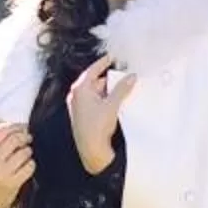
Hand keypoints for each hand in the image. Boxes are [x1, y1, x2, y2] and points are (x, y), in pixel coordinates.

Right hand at [0, 122, 32, 207]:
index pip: (1, 131)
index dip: (15, 127)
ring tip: (25, 157)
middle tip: (28, 139)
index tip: (23, 128)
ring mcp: (2, 173)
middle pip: (14, 139)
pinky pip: (29, 166)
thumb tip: (8, 125)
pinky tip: (26, 168)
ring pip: (24, 152)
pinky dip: (31, 165)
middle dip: (25, 137)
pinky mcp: (13, 183)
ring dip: (28, 153)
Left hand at [66, 56, 132, 174]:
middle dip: (110, 80)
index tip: (112, 57)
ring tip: (124, 90)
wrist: (91, 150)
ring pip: (97, 92)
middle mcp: (77, 96)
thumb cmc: (96, 128)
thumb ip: (122, 89)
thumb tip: (130, 77)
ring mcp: (79, 106)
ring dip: (110, 91)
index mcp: (80, 89)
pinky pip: (96, 102)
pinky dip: (106, 100)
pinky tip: (117, 103)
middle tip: (125, 78)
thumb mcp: (112, 105)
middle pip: (96, 81)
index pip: (92, 70)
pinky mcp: (84, 115)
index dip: (103, 62)